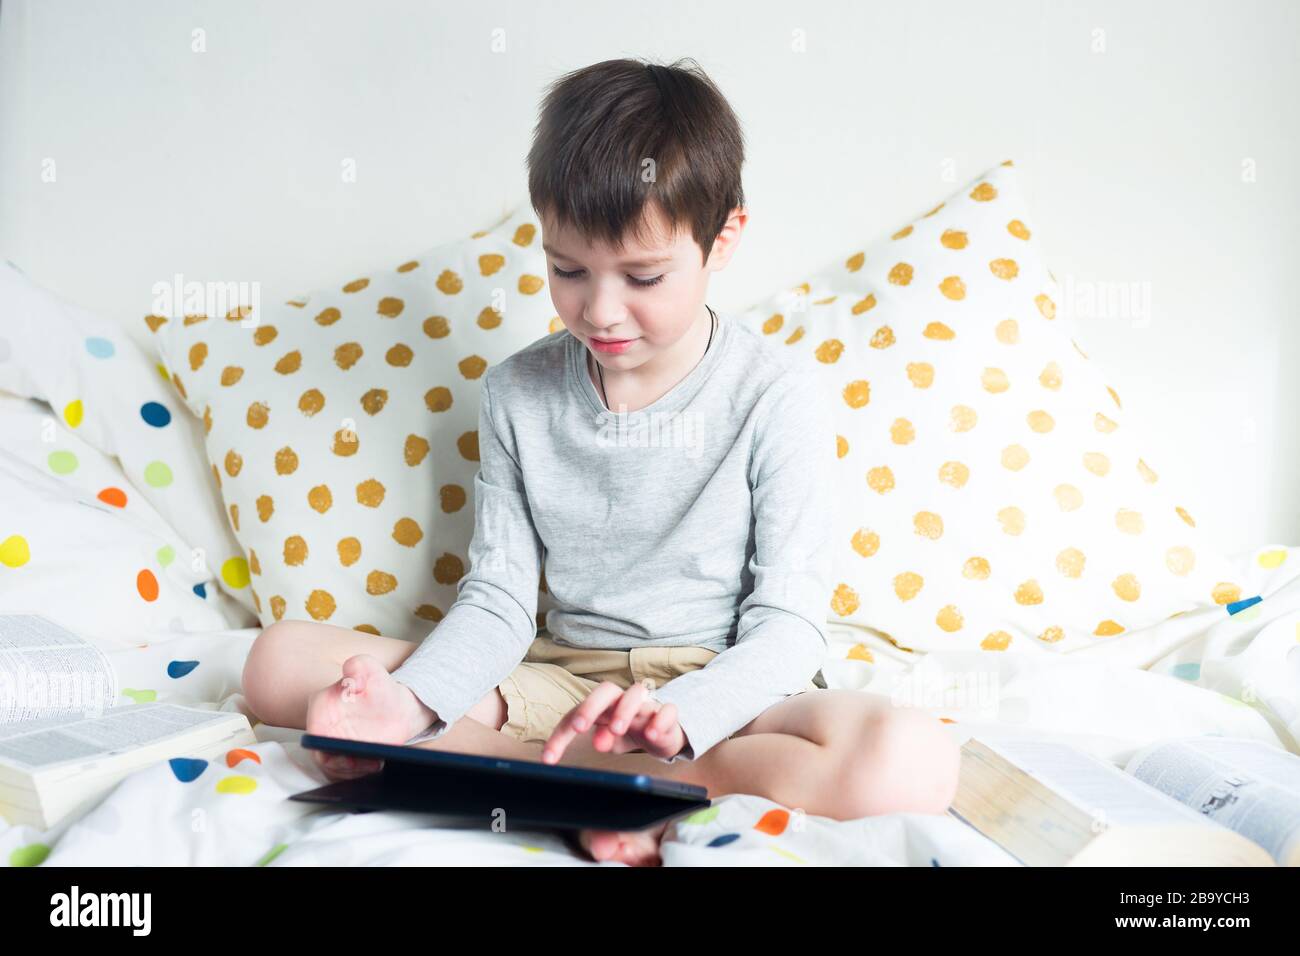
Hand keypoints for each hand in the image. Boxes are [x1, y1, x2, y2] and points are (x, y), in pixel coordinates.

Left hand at [541, 680, 683, 764]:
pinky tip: (652, 733)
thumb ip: (603, 739)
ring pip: (636, 693)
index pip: (576, 714)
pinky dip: (659, 720)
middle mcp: (622, 700)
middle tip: (580, 726)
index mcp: (602, 706)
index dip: (561, 735)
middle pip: (605, 690)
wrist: (664, 730)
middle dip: (591, 706)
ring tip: (617, 729)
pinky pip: (667, 709)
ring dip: (624, 710)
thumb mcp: (611, 739)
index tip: (549, 759)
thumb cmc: (631, 730)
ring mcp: (646, 704)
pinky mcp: (667, 713)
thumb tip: (598, 743)